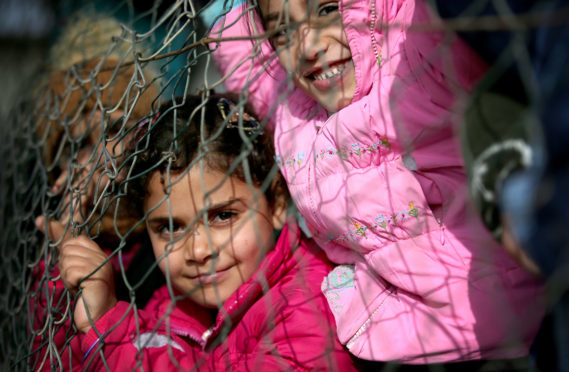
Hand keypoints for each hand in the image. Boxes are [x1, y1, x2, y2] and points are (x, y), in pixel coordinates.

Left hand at [35, 217, 116, 333]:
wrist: (99, 317)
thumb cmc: (83, 293)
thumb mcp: (71, 266)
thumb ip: (61, 245)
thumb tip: (40, 219)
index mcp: (97, 252)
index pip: (73, 238)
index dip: (62, 245)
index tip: (55, 245)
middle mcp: (101, 255)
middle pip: (68, 248)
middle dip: (65, 266)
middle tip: (75, 280)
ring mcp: (101, 264)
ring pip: (68, 260)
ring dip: (67, 276)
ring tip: (78, 285)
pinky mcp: (98, 274)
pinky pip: (72, 271)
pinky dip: (70, 282)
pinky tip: (79, 288)